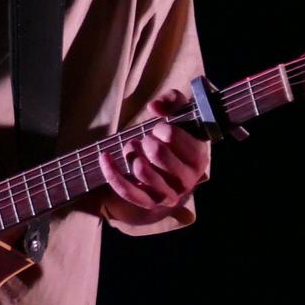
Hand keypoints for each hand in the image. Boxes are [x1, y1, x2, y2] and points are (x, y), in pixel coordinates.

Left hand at [99, 89, 211, 223]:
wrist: (171, 164)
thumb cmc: (176, 135)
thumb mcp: (181, 112)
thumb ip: (172, 101)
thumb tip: (154, 108)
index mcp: (199, 158)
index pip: (174, 137)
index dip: (162, 128)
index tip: (160, 128)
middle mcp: (187, 180)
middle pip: (158, 153)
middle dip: (146, 140)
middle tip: (147, 138)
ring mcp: (169, 194)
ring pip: (142, 171)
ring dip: (131, 152)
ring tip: (132, 145)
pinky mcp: (149, 203)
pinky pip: (127, 190)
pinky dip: (112, 172)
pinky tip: (105, 157)